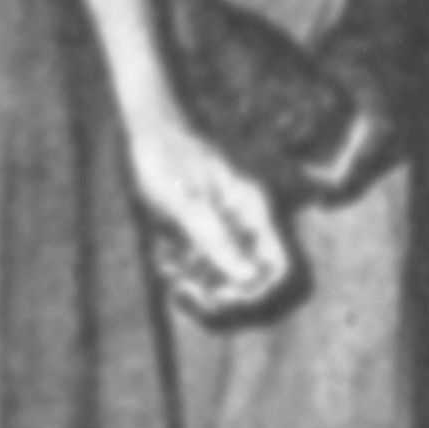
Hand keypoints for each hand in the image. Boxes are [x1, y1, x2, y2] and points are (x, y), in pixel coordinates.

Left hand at [122, 104, 300, 322]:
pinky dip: (186, 271)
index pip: (278, 266)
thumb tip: (248, 279)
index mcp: (253, 213)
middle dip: (220, 294)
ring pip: (226, 276)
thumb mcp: (187, 203)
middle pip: (252, 279)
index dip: (256, 290)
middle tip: (184, 290)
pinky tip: (164, 261)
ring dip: (199, 284)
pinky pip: (205, 264)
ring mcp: (226, 227)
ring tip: (168, 272)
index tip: (220, 295)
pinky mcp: (206, 230)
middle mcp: (246, 224)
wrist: (150, 132)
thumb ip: (217, 241)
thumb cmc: (169, 159)